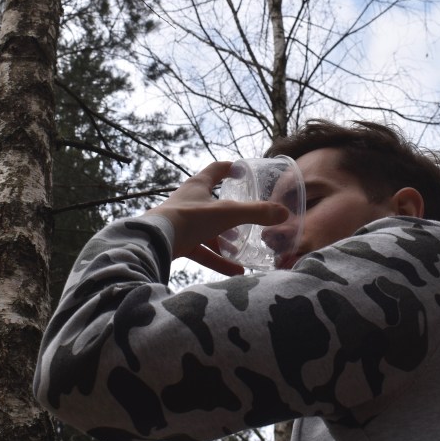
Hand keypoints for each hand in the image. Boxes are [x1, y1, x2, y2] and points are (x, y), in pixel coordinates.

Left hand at [145, 161, 288, 274]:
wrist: (155, 242)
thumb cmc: (189, 218)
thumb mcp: (227, 214)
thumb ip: (256, 213)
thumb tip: (283, 212)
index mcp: (198, 186)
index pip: (216, 170)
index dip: (231, 169)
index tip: (244, 172)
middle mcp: (189, 202)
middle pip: (214, 203)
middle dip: (233, 213)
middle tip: (249, 220)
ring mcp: (183, 223)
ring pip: (209, 230)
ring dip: (226, 240)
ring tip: (243, 250)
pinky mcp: (178, 243)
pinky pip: (203, 251)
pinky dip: (218, 260)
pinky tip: (236, 272)